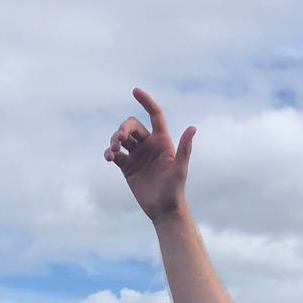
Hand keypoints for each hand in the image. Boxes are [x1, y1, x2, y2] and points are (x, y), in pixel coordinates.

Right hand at [105, 88, 195, 223]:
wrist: (164, 211)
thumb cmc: (175, 190)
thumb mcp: (180, 169)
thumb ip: (184, 148)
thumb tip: (193, 127)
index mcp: (162, 141)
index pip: (154, 114)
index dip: (146, 101)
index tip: (135, 91)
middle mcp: (149, 145)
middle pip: (132, 125)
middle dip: (123, 128)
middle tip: (119, 139)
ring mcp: (137, 155)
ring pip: (121, 138)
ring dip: (114, 140)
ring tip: (113, 150)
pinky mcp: (127, 166)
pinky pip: (115, 154)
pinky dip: (109, 153)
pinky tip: (109, 157)